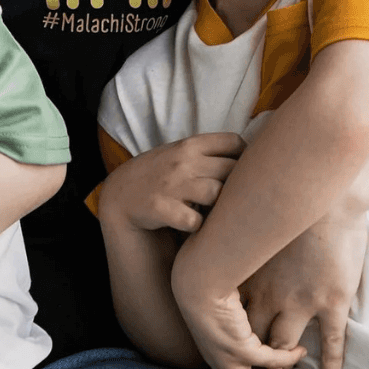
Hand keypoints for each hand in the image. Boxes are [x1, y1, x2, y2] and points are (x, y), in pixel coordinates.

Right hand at [100, 133, 241, 232]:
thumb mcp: (179, 153)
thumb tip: (248, 155)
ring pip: (216, 193)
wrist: (120, 194)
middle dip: (236, 185)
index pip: (234, 142)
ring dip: (218, 205)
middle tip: (232, 198)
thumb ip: (207, 152)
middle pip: (232, 169)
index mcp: (190, 144)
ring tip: (211, 211)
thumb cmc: (158, 174)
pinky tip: (193, 224)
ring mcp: (172, 184)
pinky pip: (195, 220)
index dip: (245, 157)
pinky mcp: (161, 208)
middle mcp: (183, 161)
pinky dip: (198, 226)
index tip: (244, 172)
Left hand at [169, 261, 304, 368]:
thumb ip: (232, 321)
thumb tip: (247, 319)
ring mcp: (227, 358)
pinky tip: (298, 350)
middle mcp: (218, 360)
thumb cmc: (208, 290)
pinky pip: (270, 362)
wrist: (198, 283)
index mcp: (213, 353)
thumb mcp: (218, 311)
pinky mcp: (241, 350)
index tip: (268, 366)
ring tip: (289, 364)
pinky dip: (286, 359)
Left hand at [241, 208, 368, 368]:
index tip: (229, 334)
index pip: (230, 313)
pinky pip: (331, 344)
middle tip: (254, 361)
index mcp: (250, 273)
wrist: (331, 194)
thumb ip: (242, 238)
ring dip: (283, 361)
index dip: (228, 328)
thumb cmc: (291, 199)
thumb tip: (223, 232)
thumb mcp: (255, 219)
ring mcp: (301, 301)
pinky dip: (329, 366)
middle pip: (251, 335)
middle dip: (250, 352)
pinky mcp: (332, 302)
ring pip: (284, 345)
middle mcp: (270, 293)